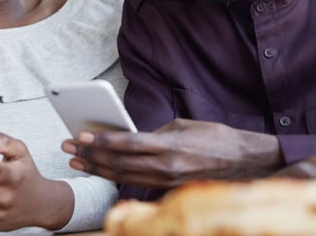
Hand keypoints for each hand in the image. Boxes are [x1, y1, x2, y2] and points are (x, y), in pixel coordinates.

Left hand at [61, 118, 283, 188]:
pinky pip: (136, 183)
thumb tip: (134, 137)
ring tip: (76, 160)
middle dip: (91, 155)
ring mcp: (167, 182)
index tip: (82, 135)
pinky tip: (100, 172)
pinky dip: (115, 177)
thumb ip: (158, 132)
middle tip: (69, 147)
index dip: (103, 141)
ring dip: (97, 168)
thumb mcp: (186, 125)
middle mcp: (167, 167)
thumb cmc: (217, 138)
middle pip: (120, 163)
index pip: (129, 144)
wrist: (246, 163)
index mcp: (171, 146)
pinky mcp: (170, 189)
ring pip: (124, 177)